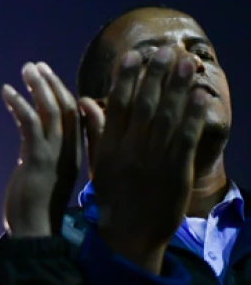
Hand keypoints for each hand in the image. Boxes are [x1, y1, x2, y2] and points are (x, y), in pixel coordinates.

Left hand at [2, 62, 80, 238]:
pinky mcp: (37, 159)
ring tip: (25, 68)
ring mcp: (56, 154)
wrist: (35, 232)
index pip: (76, 115)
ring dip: (38, 86)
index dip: (63, 92)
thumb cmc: (36, 209)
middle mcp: (70, 151)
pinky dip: (19, 104)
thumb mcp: (43, 175)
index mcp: (75, 154)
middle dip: (52, 82)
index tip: (49, 75)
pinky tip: (7, 91)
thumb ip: (41, 154)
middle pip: (67, 107)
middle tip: (35, 65)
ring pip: (52, 110)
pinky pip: (30, 123)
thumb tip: (30, 140)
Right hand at [81, 47, 207, 273]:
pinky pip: (187, 138)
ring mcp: (155, 159)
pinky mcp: (176, 171)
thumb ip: (95, 131)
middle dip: (156, 76)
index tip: (131, 56)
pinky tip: (201, 96)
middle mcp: (132, 149)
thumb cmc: (112, 197)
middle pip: (146, 105)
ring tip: (186, 63)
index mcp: (111, 146)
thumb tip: (85, 101)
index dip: (125, 79)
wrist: (129, 233)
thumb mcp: (98, 163)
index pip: (118, 105)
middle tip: (165, 51)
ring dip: (178, 88)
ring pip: (168, 117)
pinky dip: (194, 116)